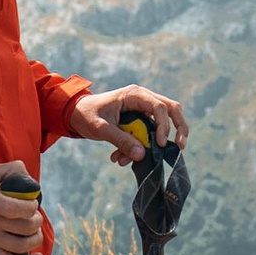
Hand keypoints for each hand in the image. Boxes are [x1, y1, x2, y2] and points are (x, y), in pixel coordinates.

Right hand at [0, 161, 45, 254]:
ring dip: (35, 239)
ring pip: (20, 246)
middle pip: (23, 228)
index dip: (31, 207)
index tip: (32, 203)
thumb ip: (11, 170)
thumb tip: (30, 179)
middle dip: (37, 222)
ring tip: (35, 231)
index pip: (16, 209)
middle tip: (35, 216)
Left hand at [66, 85, 188, 164]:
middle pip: (171, 109)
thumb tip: (141, 155)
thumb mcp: (100, 128)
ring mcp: (142, 109)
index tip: (160, 144)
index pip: (159, 107)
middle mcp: (142, 98)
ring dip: (152, 143)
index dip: (164, 126)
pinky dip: (140, 147)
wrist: (74, 114)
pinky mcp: (139, 120)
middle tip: (180, 146)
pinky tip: (121, 158)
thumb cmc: (86, 115)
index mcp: (134, 94)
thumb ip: (120, 140)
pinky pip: (148, 133)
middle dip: (178, 128)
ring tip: (133, 160)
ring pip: (162, 123)